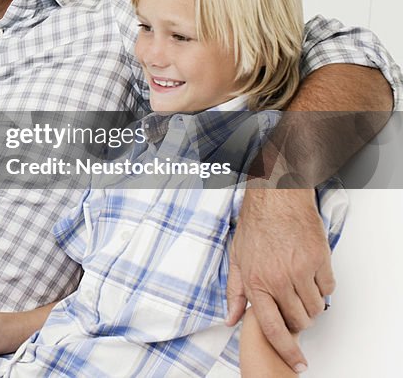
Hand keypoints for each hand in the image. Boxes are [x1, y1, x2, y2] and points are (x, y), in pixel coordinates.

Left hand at [227, 189, 333, 372]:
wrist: (276, 199)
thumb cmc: (255, 227)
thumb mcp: (236, 260)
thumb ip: (235, 293)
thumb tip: (231, 319)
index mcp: (256, 283)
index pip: (273, 327)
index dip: (286, 349)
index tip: (296, 361)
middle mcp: (279, 279)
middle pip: (300, 320)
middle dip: (298, 320)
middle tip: (292, 305)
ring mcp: (301, 270)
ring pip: (316, 308)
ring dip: (311, 304)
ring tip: (299, 286)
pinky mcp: (320, 260)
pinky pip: (329, 289)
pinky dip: (323, 287)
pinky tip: (310, 273)